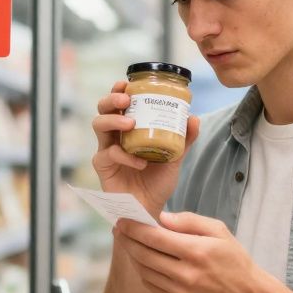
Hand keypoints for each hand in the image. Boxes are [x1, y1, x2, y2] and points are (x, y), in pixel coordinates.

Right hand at [92, 80, 200, 214]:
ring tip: (130, 124)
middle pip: (103, 109)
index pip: (119, 104)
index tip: (127, 83)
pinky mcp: (103, 167)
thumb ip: (184, 138)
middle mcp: (114, 136)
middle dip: (111, 100)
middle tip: (125, 99)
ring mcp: (106, 150)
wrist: (151, 209)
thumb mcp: (175, 157)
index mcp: (128, 129)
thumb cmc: (158, 181)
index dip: (119, 90)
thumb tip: (194, 117)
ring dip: (113, 121)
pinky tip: (140, 162)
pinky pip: (108, 154)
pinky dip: (124, 156)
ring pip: (98, 125)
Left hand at [115, 211, 284, 292]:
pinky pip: (151, 285)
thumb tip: (161, 217)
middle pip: (144, 254)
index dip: (134, 228)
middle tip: (118, 229)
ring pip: (144, 270)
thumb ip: (189, 221)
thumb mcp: (219, 231)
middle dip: (127, 239)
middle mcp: (186, 273)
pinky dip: (143, 271)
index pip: (155, 237)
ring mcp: (180, 291)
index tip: (122, 220)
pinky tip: (142, 261)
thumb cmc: (234, 259)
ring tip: (129, 243)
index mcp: (196, 251)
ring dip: (132, 255)